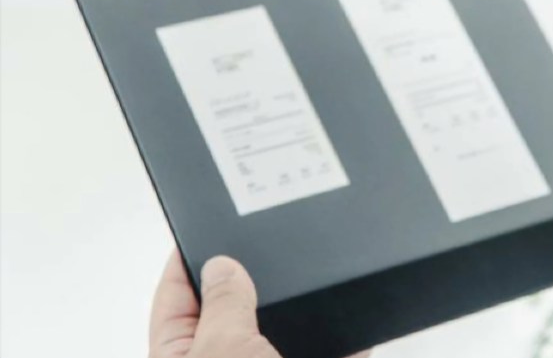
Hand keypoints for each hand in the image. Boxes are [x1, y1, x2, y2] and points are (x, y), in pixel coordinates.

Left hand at [150, 250, 370, 357]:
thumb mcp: (223, 353)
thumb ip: (222, 306)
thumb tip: (221, 265)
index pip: (175, 298)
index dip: (188, 258)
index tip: (204, 222)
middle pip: (234, 310)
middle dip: (259, 279)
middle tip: (278, 238)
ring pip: (286, 331)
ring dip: (309, 311)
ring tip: (325, 274)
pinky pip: (330, 350)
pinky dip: (348, 340)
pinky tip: (361, 323)